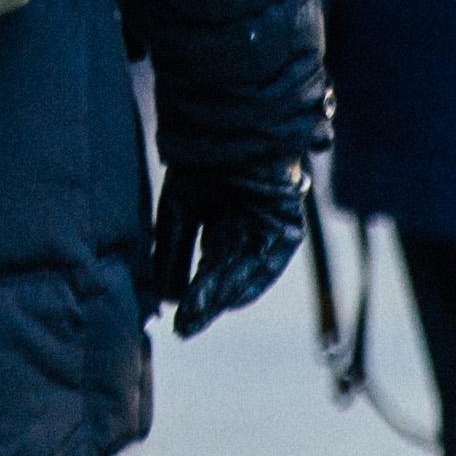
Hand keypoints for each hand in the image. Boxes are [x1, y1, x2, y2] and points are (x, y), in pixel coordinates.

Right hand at [148, 161, 311, 339]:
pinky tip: (226, 298)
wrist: (228, 128)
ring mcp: (268, 233)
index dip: (195, 298)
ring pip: (244, 274)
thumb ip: (173, 255)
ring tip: (197, 314)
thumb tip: (168, 300)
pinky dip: (249, 282)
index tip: (178, 324)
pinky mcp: (287, 229)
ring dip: (221, 296)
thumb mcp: (178, 212)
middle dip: (205, 302)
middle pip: (225, 278)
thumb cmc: (201, 164)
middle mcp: (246, 235)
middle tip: (185, 327)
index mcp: (222, 229)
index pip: (210, 273)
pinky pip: (269, 264)